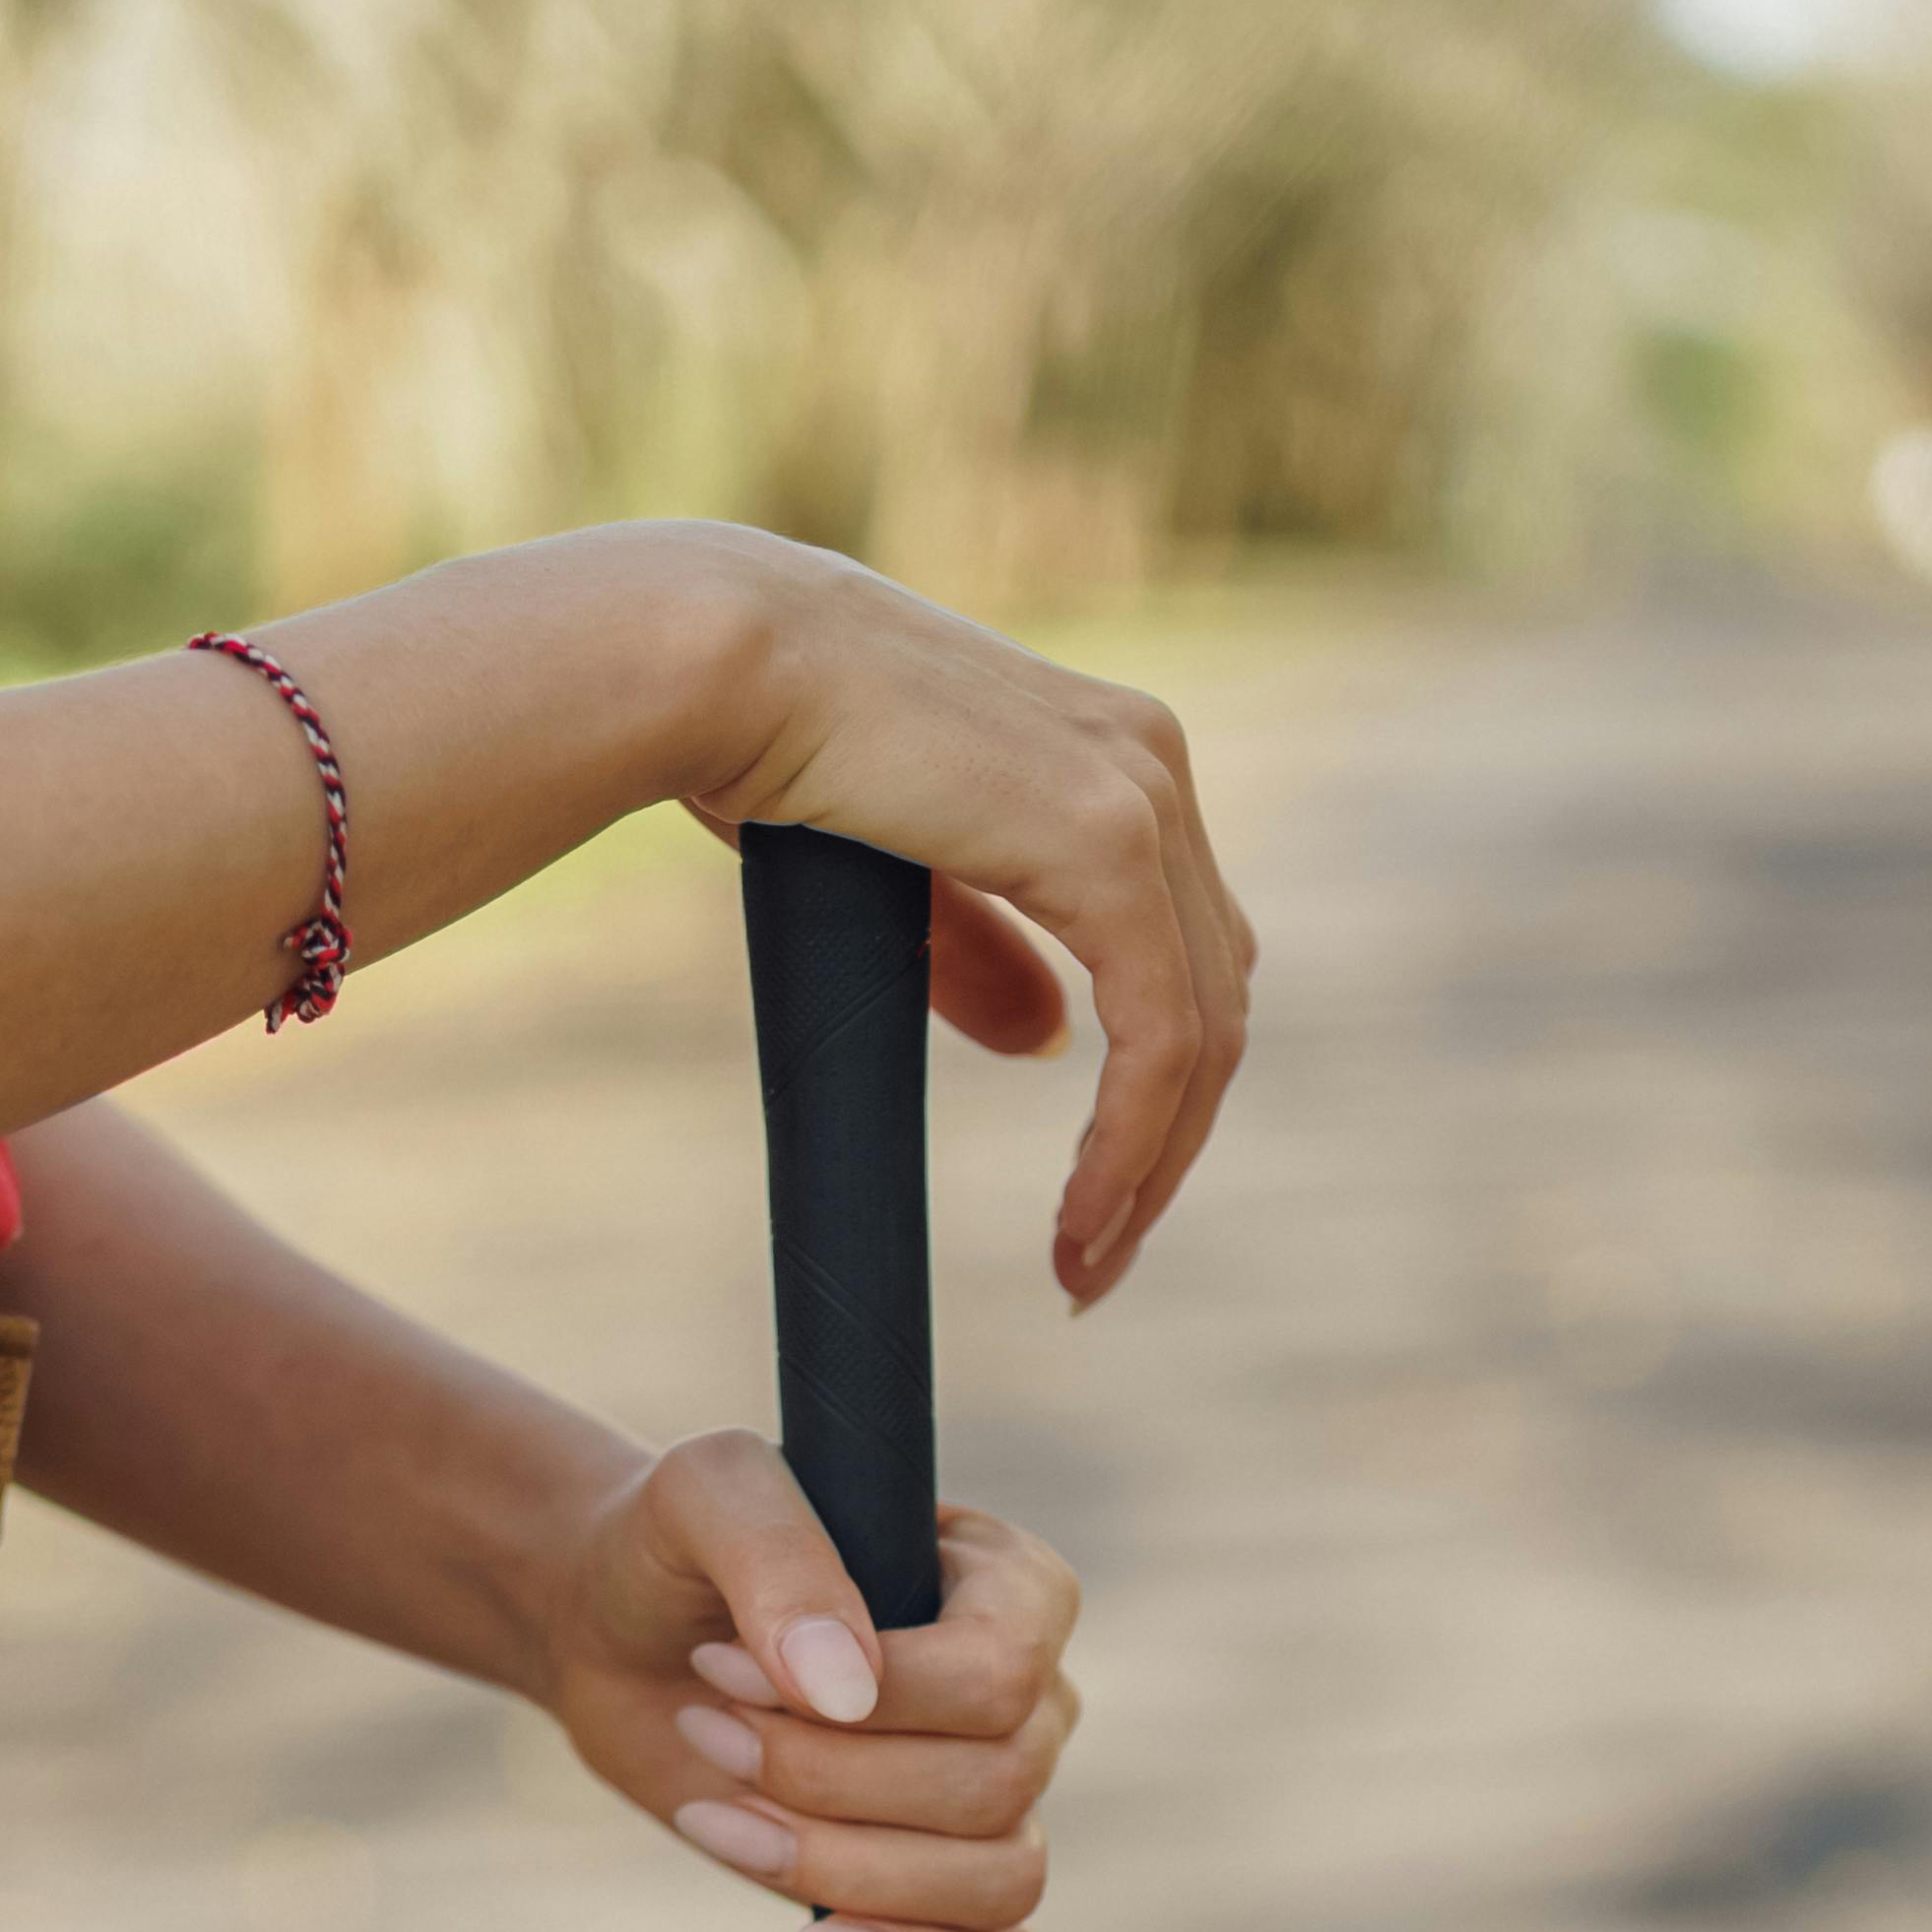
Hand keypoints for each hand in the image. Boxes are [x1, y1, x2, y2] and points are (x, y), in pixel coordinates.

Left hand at [539, 1431, 1081, 1931]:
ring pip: (999, 1880)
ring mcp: (995, 1794)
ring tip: (721, 1813)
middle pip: (993, 1786)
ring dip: (840, 1866)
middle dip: (823, 1779)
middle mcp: (1028, 1694)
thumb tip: (847, 1691)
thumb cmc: (674, 1547)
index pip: (1002, 1673)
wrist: (616, 1635)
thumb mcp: (706, 1498)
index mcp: (1007, 1584)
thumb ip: (779, 1558)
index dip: (879, 1697)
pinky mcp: (942, 1880)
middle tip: (706, 1725)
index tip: (729, 1666)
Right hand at [674, 532, 1262, 1306]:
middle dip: (1164, 1148)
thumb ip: (982, 946)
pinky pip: (1158, 1037)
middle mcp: (1150, 764)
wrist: (717, 662)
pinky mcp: (1108, 843)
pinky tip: (1080, 1218)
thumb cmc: (764, 744)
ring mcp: (1141, 797)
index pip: (1181, 951)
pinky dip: (1128, 1143)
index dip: (1151, 1090)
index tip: (1090, 1199)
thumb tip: (1047, 1041)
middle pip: (1213, 1000)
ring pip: (1203, 1033)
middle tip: (1091, 1262)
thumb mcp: (897, 872)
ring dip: (1151, 1168)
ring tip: (1083, 1268)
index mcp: (1110, 757)